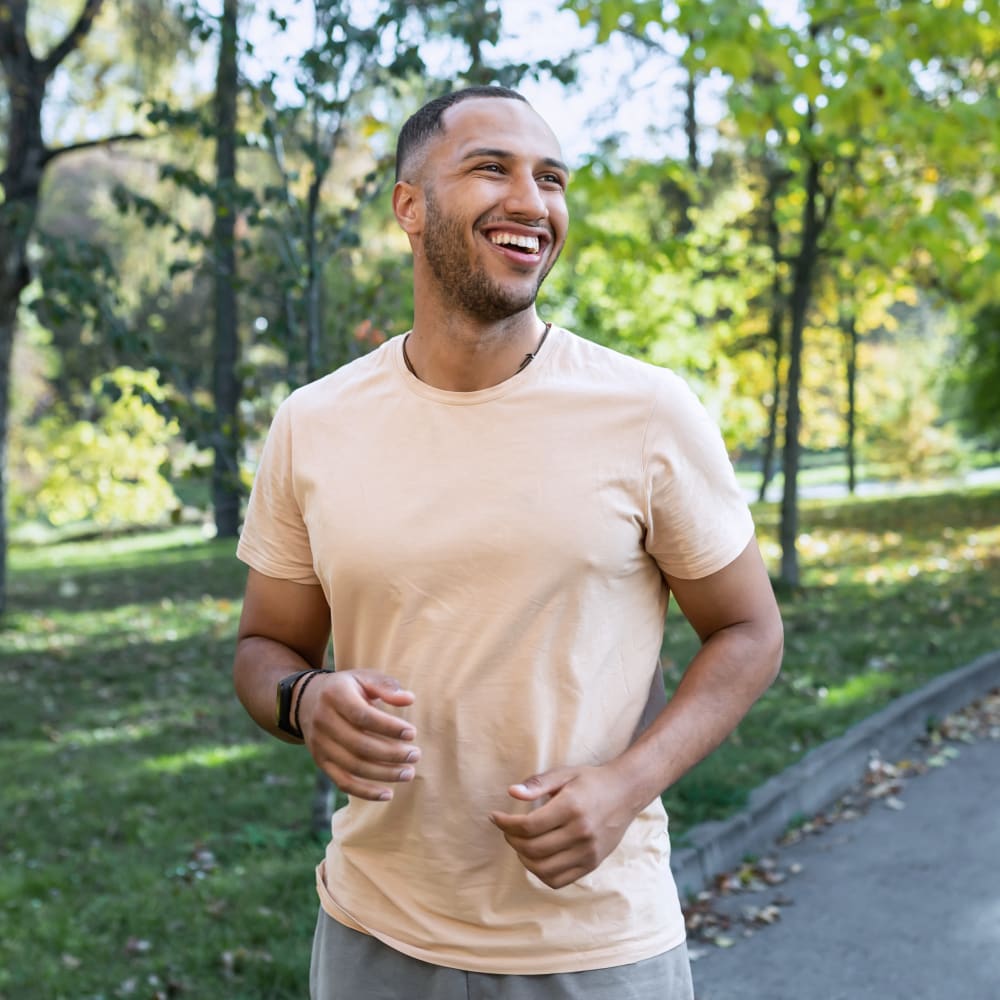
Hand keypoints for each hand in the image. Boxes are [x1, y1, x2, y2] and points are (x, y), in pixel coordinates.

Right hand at [297, 670, 418, 801]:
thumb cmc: (347, 688)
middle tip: (415, 755)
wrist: (306, 700)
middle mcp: (323, 720)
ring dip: (384, 774)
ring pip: (353, 766)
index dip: (389, 727)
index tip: (412, 733)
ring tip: (408, 773)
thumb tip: (409, 699)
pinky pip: (342, 782)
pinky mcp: (321, 762)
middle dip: (391, 754)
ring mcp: (320, 744)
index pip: (363, 716)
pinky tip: (388, 794)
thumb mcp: (363, 678)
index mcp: (335, 695)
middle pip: (359, 744)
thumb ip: (386, 686)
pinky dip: (365, 791)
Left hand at [489, 765, 636, 888]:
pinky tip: (535, 858)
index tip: (495, 817)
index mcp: (571, 807)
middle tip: (507, 829)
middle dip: (512, 840)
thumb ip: (537, 783)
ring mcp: (588, 852)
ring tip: (519, 844)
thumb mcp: (565, 773)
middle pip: (533, 848)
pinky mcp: (592, 864)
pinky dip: (541, 873)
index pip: (529, 826)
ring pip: (543, 869)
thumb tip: (511, 793)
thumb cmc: (591, 781)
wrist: (626, 793)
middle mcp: (581, 832)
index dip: (506, 824)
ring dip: (523, 859)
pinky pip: (559, 880)